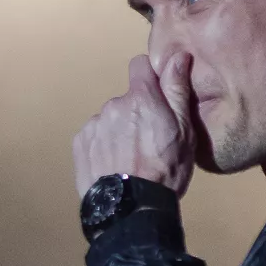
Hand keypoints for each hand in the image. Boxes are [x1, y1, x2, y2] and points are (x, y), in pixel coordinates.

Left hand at [71, 53, 195, 197]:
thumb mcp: (184, 131)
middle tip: (149, 142)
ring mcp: (94, 124)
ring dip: (119, 131)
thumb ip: (178, 90)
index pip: (139, 66)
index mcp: (141, 98)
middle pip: (127, 99)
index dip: (150, 78)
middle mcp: (113, 105)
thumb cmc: (165, 171)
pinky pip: (95, 136)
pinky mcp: (80, 143)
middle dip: (137, 113)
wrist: (130, 209)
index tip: (157, 95)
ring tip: (131, 158)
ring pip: (110, 119)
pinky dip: (104, 146)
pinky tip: (115, 166)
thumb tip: (177, 56)